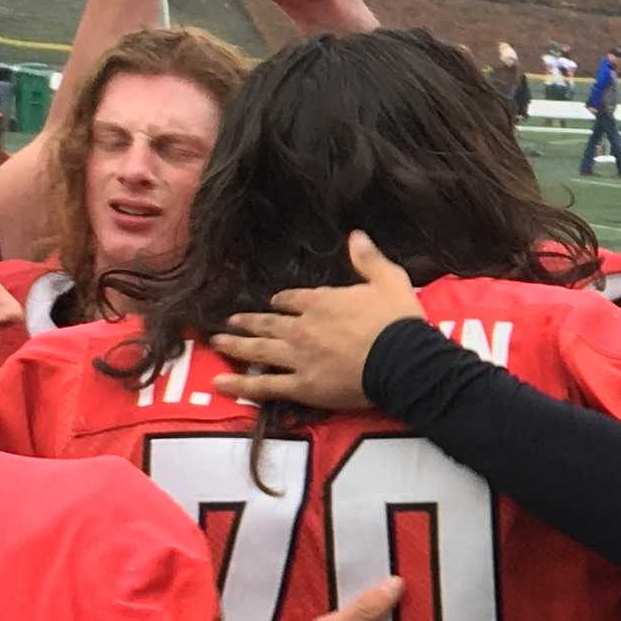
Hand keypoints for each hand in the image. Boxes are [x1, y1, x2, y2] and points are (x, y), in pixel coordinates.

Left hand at [210, 230, 421, 408]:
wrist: (403, 360)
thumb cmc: (397, 321)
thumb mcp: (389, 279)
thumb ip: (368, 259)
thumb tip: (356, 235)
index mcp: (321, 302)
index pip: (292, 299)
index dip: (281, 301)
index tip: (274, 303)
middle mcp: (302, 327)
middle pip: (268, 323)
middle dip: (248, 321)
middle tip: (230, 321)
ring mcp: (298, 358)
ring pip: (259, 350)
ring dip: (236, 345)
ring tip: (217, 341)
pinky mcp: (301, 386)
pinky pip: (264, 385)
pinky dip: (241, 385)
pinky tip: (220, 383)